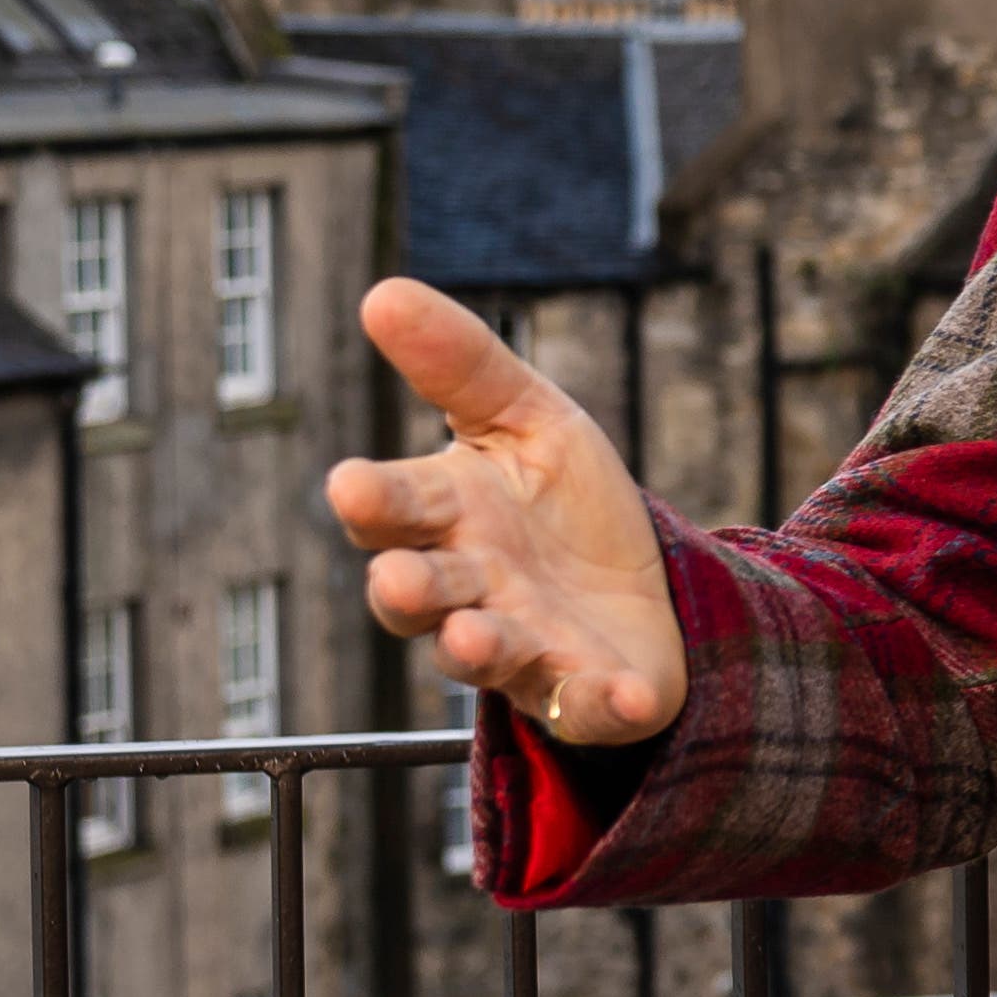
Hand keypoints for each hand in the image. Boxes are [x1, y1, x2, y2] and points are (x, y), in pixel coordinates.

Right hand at [326, 280, 689, 745]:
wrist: (643, 584)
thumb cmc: (559, 502)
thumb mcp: (527, 418)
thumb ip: (461, 364)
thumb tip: (383, 292)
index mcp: (445, 517)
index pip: (393, 508)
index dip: (374, 498)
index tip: (353, 482)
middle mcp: (468, 589)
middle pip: (418, 594)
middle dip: (407, 588)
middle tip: (399, 577)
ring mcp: (523, 646)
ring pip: (483, 655)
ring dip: (476, 647)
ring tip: (474, 637)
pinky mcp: (586, 691)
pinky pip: (588, 705)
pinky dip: (603, 703)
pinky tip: (626, 695)